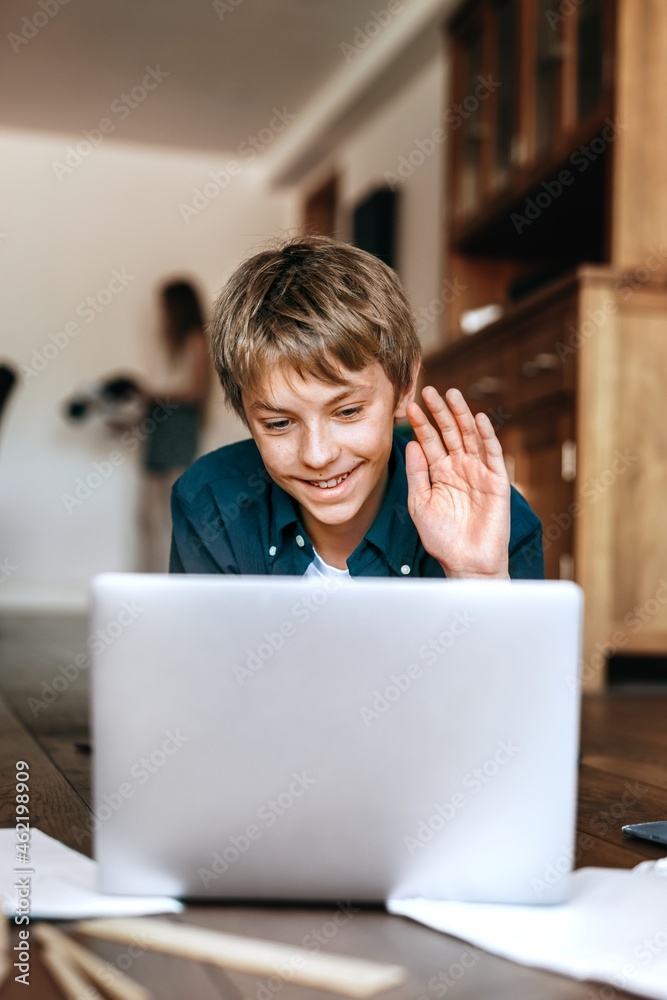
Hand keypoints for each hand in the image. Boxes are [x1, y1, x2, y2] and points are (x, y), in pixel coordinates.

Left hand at [405, 386, 509, 578]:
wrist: (466, 562)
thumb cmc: (442, 538)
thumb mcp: (420, 503)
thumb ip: (417, 473)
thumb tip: (412, 443)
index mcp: (440, 473)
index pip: (429, 441)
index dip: (420, 424)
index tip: (408, 406)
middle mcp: (460, 468)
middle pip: (450, 433)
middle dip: (440, 412)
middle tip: (428, 390)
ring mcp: (479, 472)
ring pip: (471, 437)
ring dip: (462, 415)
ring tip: (452, 394)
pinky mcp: (497, 481)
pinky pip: (492, 454)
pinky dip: (487, 436)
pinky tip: (479, 419)